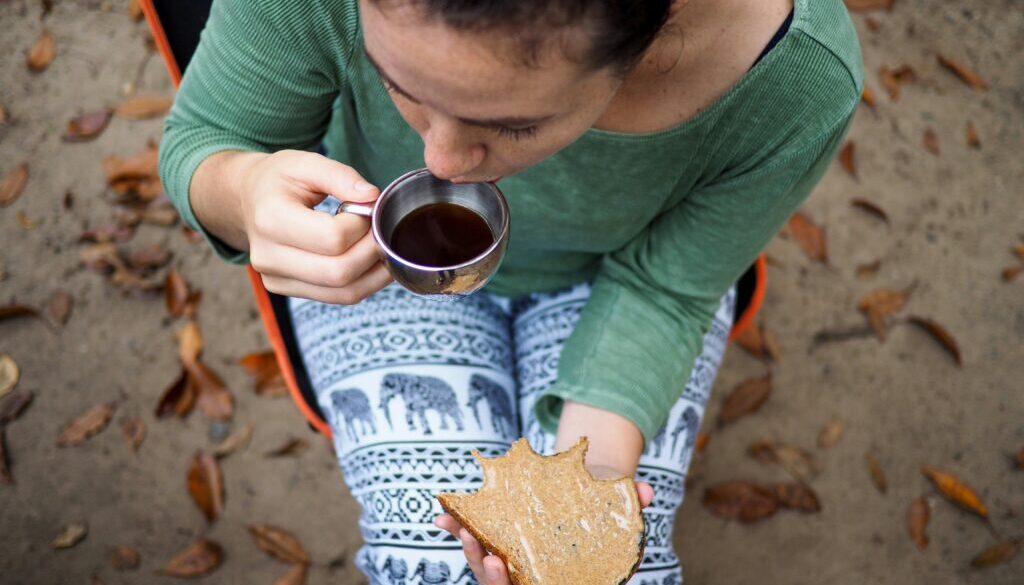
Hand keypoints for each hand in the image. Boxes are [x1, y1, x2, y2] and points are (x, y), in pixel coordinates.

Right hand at [238, 150, 392, 304]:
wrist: (248, 199)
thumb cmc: (279, 180)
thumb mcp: (306, 163)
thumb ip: (340, 175)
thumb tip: (372, 197)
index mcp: (270, 219)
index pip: (333, 237)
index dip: (362, 225)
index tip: (367, 209)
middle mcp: (267, 256)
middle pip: (339, 272)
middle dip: (372, 251)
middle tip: (380, 230)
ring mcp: (275, 278)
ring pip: (343, 292)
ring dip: (374, 273)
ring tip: (381, 246)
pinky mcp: (286, 290)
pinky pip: (338, 298)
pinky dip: (365, 283)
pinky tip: (371, 262)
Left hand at [434, 464, 653, 584]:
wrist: (583, 491)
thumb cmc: (601, 504)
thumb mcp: (618, 503)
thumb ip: (632, 502)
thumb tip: (646, 494)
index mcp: (566, 577)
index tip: (504, 567)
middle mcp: (537, 577)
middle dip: (493, 577)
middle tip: (490, 558)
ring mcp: (516, 565)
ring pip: (489, 573)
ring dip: (472, 553)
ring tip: (459, 529)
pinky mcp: (500, 548)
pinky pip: (478, 547)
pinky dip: (460, 532)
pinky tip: (442, 517)